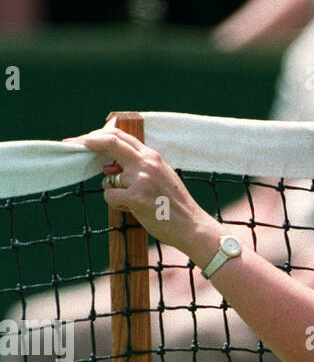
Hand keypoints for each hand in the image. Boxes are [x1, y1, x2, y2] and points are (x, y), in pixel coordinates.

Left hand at [63, 125, 216, 257]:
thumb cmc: (176, 206)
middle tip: (73, 145)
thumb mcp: (162, 178)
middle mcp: (146, 164)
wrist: (192, 227)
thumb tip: (108, 167)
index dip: (100, 135)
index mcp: (153, 157)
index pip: (121, 137)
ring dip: (114, 191)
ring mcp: (140, 180)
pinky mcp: (135, 198)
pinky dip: (116, 205)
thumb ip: (139, 168)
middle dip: (88, 142)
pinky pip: (110, 197)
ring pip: (109, 179)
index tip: (85, 137)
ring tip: (134, 203)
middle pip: (110, 143)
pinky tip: (133, 210)